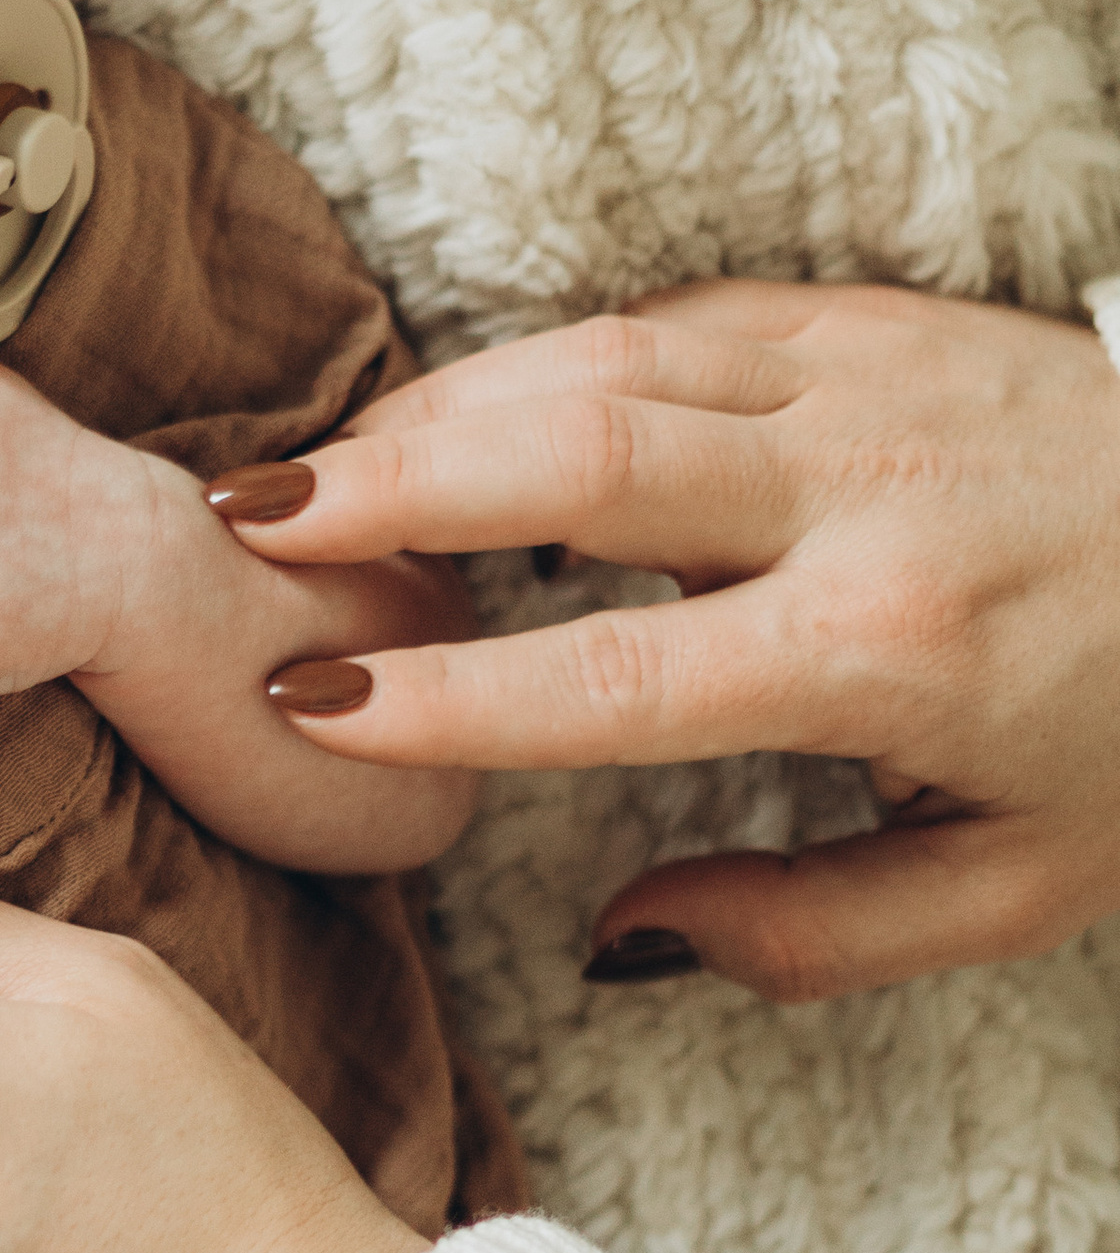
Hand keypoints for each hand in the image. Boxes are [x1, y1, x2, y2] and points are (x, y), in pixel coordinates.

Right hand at [214, 282, 1119, 997]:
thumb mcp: (1012, 890)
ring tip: (309, 471)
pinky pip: (666, 321)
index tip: (305, 696)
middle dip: (390, 487)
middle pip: (575, 459)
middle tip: (241, 527)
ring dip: (437, 409)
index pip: (613, 676)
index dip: (441, 691)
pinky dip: (540, 360)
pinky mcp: (867, 314)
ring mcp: (864, 379)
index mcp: (885, 652)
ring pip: (601, 362)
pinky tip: (457, 413)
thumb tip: (620, 938)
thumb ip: (808, 931)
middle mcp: (861, 493)